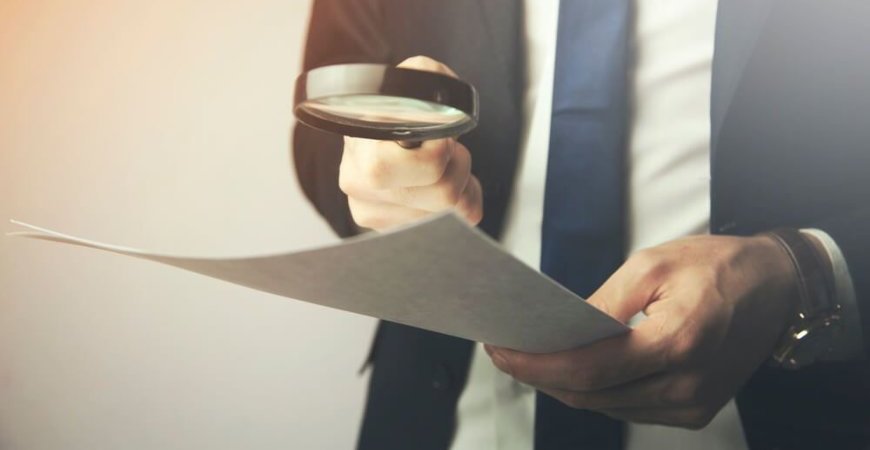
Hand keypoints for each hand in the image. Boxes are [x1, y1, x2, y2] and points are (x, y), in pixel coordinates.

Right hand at [339, 56, 482, 230]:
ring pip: (450, 210)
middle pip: (441, 193)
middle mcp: (357, 185)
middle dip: (458, 165)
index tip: (438, 136)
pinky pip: (453, 223)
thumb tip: (435, 90)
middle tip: (447, 148)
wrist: (385, 129)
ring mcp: (372, 213)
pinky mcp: (393, 230)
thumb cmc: (402, 106)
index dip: (435, 152)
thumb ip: (426, 76)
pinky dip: (463, 201)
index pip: (398, 169)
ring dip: (460, 182)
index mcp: (357, 146)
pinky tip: (445, 183)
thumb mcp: (410, 80)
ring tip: (443, 164)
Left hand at [485, 234, 800, 428]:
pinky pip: (627, 407)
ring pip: (605, 405)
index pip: (590, 368)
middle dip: (540, 375)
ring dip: (563, 385)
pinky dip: (595, 390)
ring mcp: (693, 405)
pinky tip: (572, 368)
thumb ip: (603, 303)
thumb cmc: (716, 267)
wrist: (776, 288)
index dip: (537, 365)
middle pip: (591, 394)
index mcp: (679, 341)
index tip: (500, 351)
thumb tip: (561, 330)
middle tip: (504, 352)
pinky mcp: (694, 411)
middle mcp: (687, 385)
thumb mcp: (652, 265)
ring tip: (530, 358)